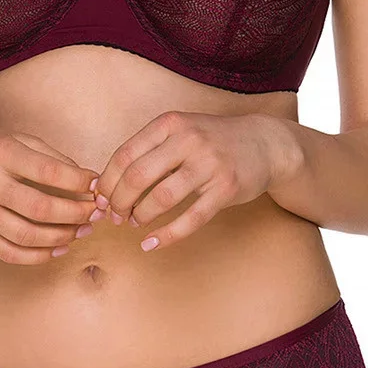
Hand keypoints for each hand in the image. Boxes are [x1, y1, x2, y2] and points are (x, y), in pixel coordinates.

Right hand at [0, 123, 97, 264]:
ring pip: (26, 236)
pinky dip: (38, 256)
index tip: (97, 185)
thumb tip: (90, 183)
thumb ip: (52, 159)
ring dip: (62, 237)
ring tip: (82, 230)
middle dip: (76, 214)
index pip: (48, 172)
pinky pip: (8, 252)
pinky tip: (59, 248)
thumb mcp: (18, 139)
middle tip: (96, 213)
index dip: (79, 182)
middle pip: (40, 209)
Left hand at [92, 110, 293, 252]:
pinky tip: (152, 243)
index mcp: (170, 123)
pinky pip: (190, 218)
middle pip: (137, 177)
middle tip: (115, 215)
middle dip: (119, 202)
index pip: (124, 155)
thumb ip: (148, 150)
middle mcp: (189, 140)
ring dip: (140, 217)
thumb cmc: (212, 141)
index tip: (102, 199)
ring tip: (135, 223)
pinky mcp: (226, 189)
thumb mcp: (180, 131)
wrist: (265, 143)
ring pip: (161, 198)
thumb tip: (107, 184)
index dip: (108, 182)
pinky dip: (166, 235)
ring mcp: (209, 164)